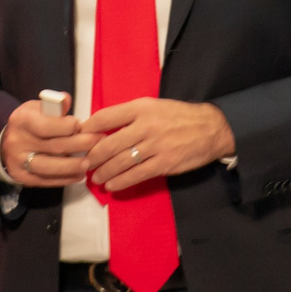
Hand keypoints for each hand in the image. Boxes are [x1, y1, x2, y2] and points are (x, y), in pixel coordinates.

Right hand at [2, 94, 91, 188]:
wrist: (9, 143)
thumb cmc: (30, 122)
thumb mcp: (38, 108)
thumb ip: (54, 106)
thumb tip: (66, 100)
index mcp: (21, 120)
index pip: (47, 126)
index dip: (68, 126)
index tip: (81, 125)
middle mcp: (18, 142)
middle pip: (54, 147)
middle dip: (79, 144)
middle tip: (98, 142)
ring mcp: (19, 162)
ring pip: (50, 167)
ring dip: (73, 166)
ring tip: (89, 163)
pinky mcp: (23, 178)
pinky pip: (46, 181)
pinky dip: (65, 179)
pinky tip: (79, 174)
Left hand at [81, 99, 234, 193]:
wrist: (211, 128)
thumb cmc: (179, 116)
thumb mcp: (153, 106)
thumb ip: (130, 115)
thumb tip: (104, 128)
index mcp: (141, 108)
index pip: (106, 117)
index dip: (89, 129)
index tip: (79, 138)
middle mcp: (146, 125)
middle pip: (109, 143)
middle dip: (93, 157)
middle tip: (84, 164)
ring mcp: (155, 146)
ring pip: (120, 162)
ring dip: (104, 172)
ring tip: (95, 178)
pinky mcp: (164, 163)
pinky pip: (136, 175)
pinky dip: (120, 182)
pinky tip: (112, 186)